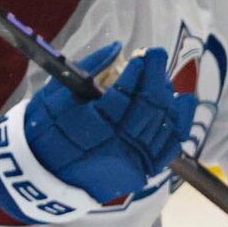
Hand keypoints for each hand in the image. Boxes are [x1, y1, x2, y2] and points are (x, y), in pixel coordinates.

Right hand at [0, 44, 194, 221]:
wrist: (45, 177)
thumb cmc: (46, 130)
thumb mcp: (55, 95)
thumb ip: (88, 70)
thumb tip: (118, 49)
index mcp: (91, 126)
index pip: (124, 94)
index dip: (137, 72)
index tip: (142, 56)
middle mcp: (116, 147)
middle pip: (148, 108)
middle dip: (156, 77)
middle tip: (158, 56)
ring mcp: (131, 163)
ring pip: (162, 127)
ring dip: (168, 98)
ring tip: (165, 79)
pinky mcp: (140, 174)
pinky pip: (168, 148)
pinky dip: (178, 124)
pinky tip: (183, 104)